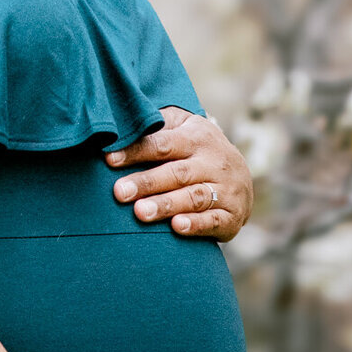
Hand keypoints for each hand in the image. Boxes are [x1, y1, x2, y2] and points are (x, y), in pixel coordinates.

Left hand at [104, 106, 253, 238]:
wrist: (242, 175)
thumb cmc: (197, 149)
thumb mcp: (183, 127)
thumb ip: (157, 125)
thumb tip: (119, 125)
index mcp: (196, 137)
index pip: (163, 143)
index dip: (136, 151)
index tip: (109, 159)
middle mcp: (213, 162)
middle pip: (177, 172)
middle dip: (147, 182)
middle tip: (119, 192)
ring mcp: (225, 189)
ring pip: (194, 197)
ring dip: (166, 205)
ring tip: (140, 212)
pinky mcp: (232, 215)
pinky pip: (214, 220)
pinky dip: (196, 224)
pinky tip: (177, 226)